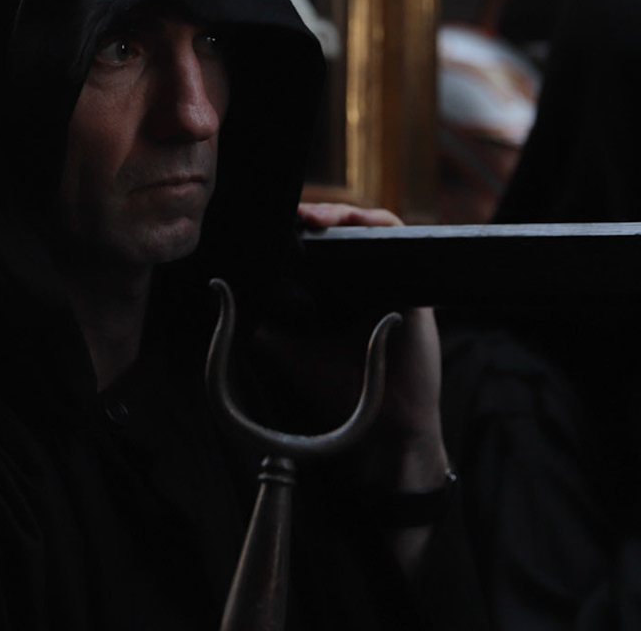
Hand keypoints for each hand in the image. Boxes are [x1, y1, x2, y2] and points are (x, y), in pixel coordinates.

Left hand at [288, 204, 448, 493]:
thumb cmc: (345, 392)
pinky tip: (348, 221)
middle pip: (343, 233)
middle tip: (291, 214)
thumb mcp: (294, 353)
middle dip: (315, 217)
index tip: (272, 224)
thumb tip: (228, 299)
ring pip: (367, 228)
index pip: (321, 248)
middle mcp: (366, 285)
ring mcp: (391, 284)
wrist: (385, 426)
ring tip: (312, 217)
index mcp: (340, 296)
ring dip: (340, 214)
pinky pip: (398, 238)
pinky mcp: (412, 287)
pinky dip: (373, 221)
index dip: (299, 231)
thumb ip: (266, 328)